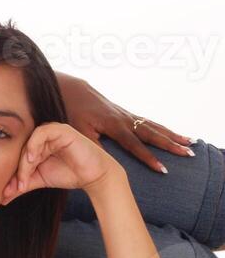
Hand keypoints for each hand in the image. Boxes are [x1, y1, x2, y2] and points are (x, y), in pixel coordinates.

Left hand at [1, 121, 121, 202]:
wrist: (94, 176)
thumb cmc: (68, 174)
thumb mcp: (40, 180)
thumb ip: (22, 185)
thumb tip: (2, 198)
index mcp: (34, 145)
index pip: (16, 156)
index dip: (11, 174)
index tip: (7, 193)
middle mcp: (41, 136)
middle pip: (21, 149)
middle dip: (17, 170)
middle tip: (17, 188)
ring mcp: (51, 131)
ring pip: (30, 142)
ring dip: (25, 160)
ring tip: (25, 176)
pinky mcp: (61, 130)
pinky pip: (43, 132)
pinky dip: (35, 144)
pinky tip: (33, 159)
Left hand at [56, 72, 194, 173]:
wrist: (69, 88)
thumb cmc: (71, 110)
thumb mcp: (78, 130)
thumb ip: (91, 145)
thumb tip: (103, 162)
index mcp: (113, 125)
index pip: (135, 145)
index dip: (149, 158)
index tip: (163, 169)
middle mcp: (124, 118)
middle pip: (152, 133)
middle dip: (171, 144)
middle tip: (189, 154)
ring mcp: (125, 114)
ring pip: (153, 125)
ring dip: (171, 134)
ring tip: (189, 142)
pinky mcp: (123, 112)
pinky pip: (146, 121)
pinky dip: (160, 127)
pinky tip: (168, 133)